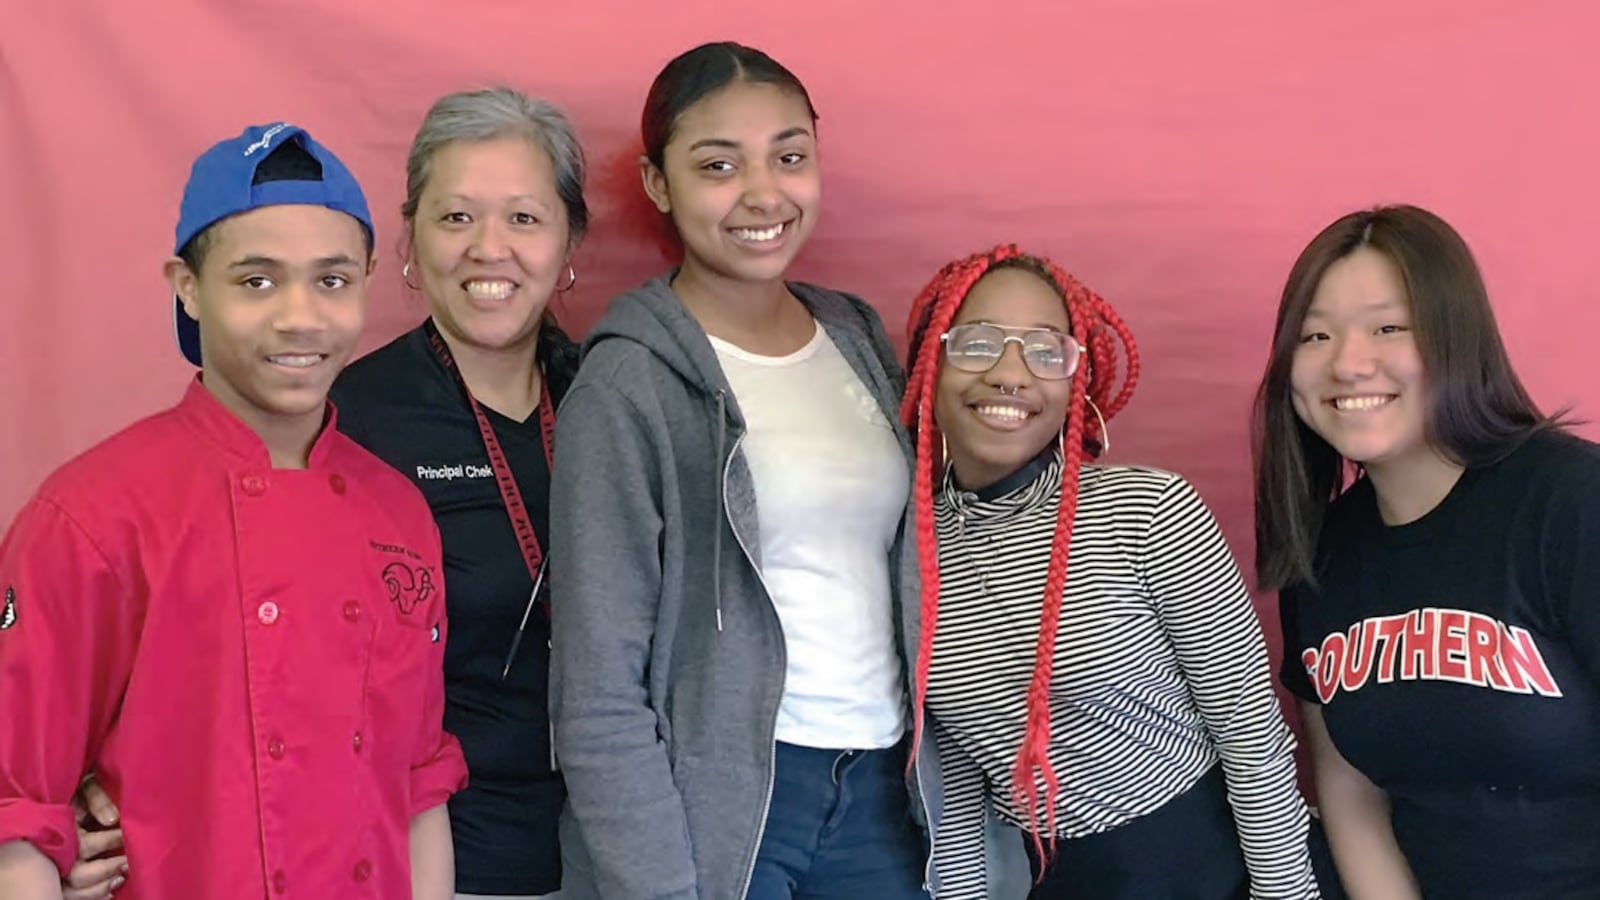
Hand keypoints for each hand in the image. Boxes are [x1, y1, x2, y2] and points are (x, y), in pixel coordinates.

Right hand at [65, 774, 124, 898]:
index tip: (128, 836)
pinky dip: (92, 896)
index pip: (85, 845)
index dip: (109, 842)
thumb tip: (112, 820)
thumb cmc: (77, 789)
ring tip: (121, 878)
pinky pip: (72, 896)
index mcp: (61, 829)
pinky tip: (109, 891)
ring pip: (73, 891)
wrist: (60, 793)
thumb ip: (98, 799)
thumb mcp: (86, 786)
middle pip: (76, 875)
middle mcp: (57, 852)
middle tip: (127, 863)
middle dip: (105, 870)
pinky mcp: (61, 876)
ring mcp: (57, 866)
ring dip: (100, 888)